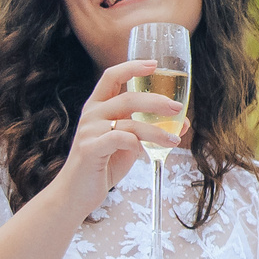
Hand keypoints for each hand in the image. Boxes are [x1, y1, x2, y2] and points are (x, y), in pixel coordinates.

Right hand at [43, 60, 186, 219]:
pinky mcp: (89, 149)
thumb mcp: (129, 145)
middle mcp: (91, 115)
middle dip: (156, 101)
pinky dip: (137, 144)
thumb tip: (183, 122)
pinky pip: (119, 139)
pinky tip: (146, 153)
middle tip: (177, 108)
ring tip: (174, 140)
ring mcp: (88, 131)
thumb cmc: (103, 166)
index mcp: (98, 107)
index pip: (112, 76)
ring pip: (129, 122)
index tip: (154, 64)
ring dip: (156, 131)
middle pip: (127, 97)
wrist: (75, 194)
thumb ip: (148, 130)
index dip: (132, 67)